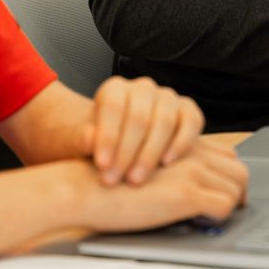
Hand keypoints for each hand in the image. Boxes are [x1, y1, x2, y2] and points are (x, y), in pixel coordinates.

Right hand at [76, 139, 248, 233]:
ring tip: (213, 218)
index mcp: (179, 143)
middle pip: (238, 168)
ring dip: (229, 204)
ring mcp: (190, 171)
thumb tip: (186, 188)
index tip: (226, 193)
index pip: (225, 155)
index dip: (229, 176)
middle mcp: (190, 152)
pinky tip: (200, 222)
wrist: (84, 188)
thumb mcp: (141, 164)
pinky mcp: (185, 193)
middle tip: (229, 210)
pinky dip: (219, 218)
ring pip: (237, 185)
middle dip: (238, 191)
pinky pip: (224, 206)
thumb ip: (166, 168)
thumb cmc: (105, 182)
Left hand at [86, 76, 204, 186]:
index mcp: (114, 89)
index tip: (102, 165)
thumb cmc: (96, 145)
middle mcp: (142, 89)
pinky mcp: (187, 112)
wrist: (117, 148)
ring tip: (135, 179)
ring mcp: (167, 99)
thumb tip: (90, 138)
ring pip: (164, 120)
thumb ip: (81, 138)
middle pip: (139, 116)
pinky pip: (191, 122)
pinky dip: (181, 142)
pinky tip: (166, 163)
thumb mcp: (77, 141)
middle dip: (126, 152)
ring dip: (150, 154)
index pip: (113, 105)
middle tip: (115, 180)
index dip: (108, 136)